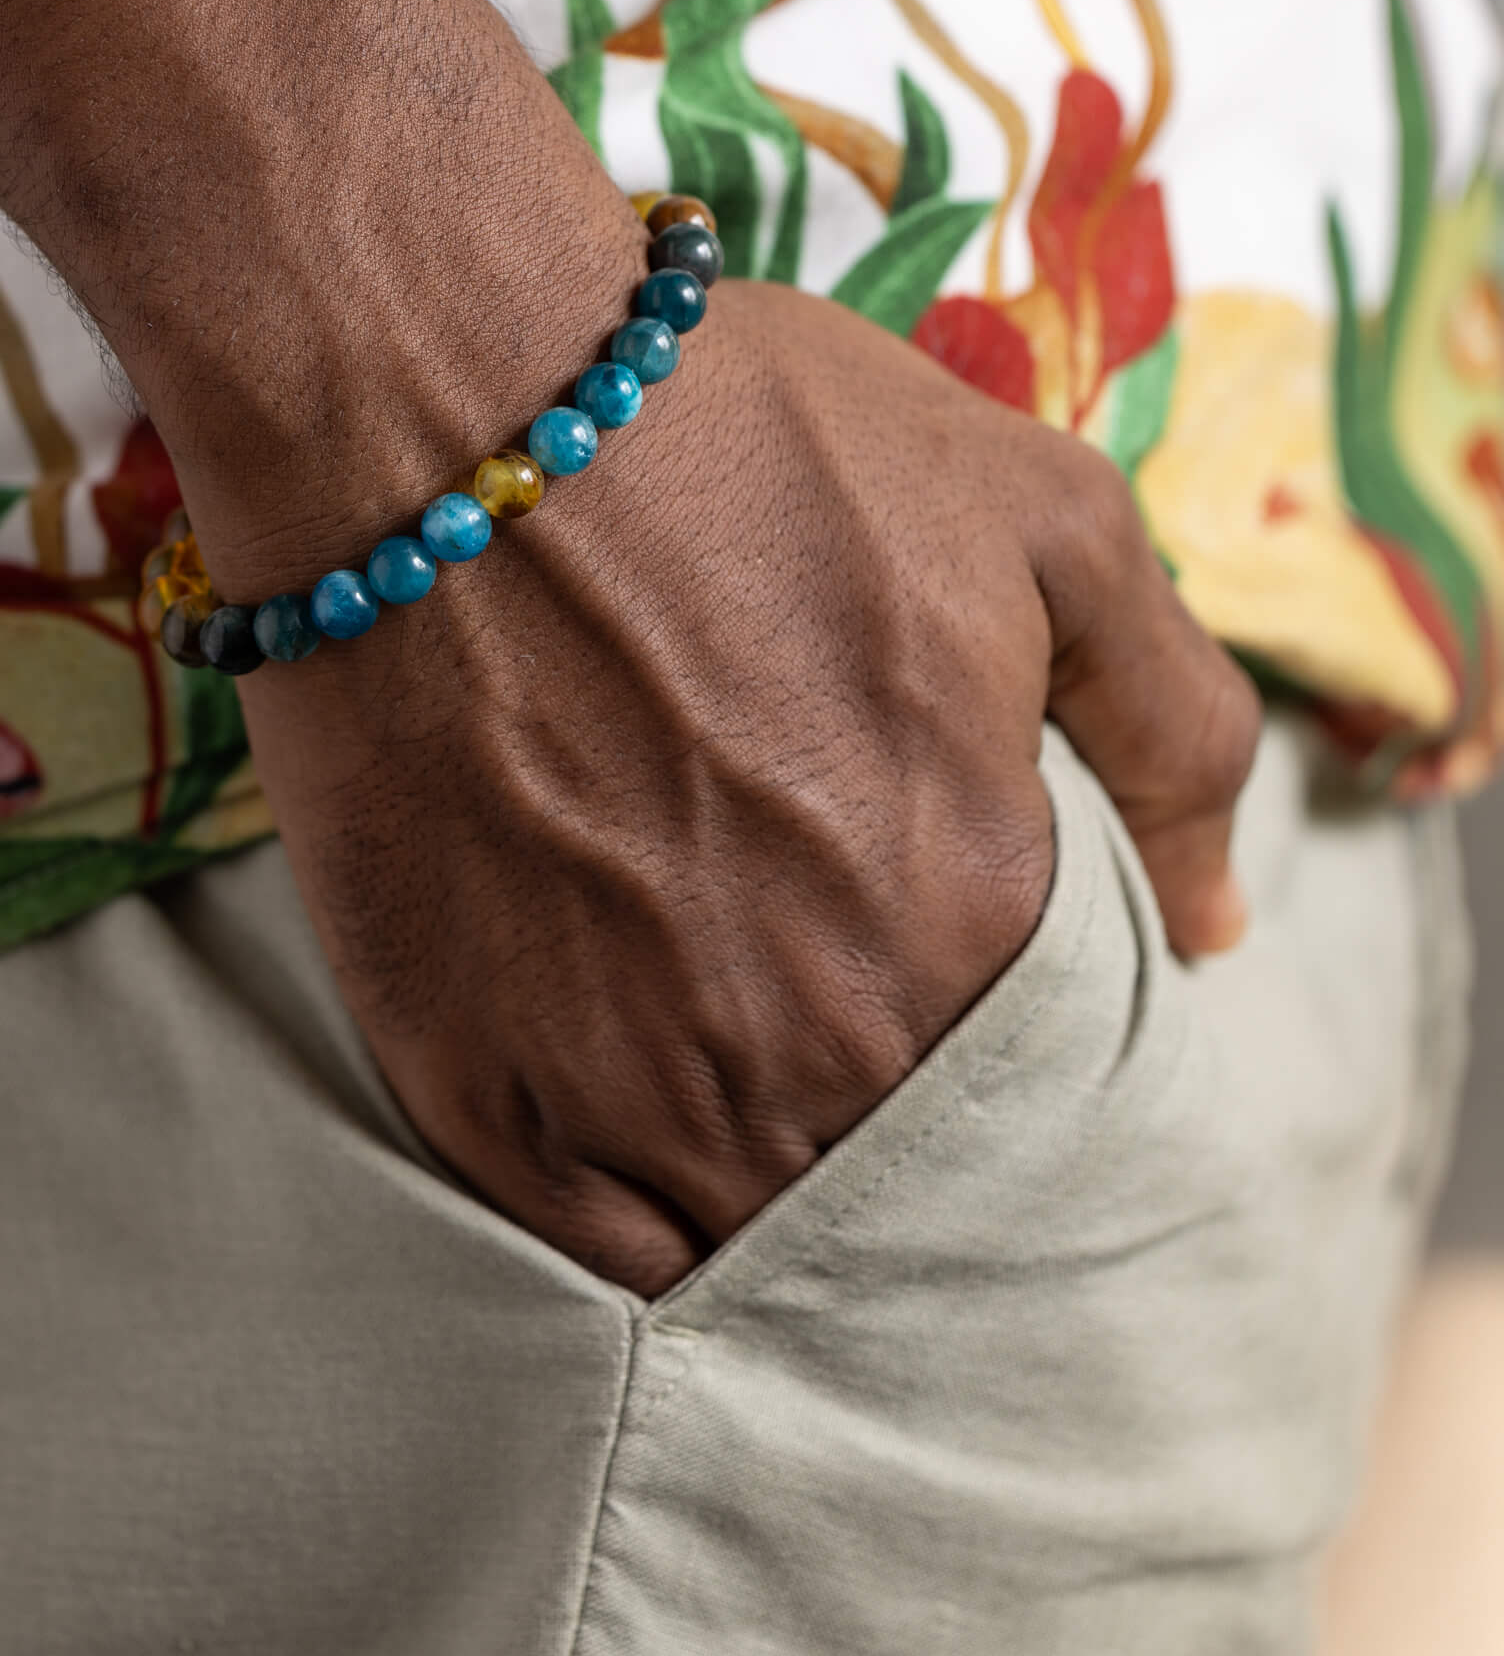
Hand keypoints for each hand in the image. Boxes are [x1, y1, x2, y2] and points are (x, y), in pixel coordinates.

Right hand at [230, 270, 1260, 1296]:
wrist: (441, 412)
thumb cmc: (745, 442)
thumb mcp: (1042, 514)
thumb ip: (1176, 728)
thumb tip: (1214, 923)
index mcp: (975, 917)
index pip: (1045, 1076)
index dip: (999, 1020)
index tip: (933, 945)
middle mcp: (820, 1040)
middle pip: (897, 1155)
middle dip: (884, 1093)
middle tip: (816, 982)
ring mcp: (632, 1081)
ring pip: (747, 1222)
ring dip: (760, 1164)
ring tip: (720, 1045)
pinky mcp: (470, 1081)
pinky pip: (588, 1244)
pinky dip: (628, 1211)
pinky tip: (627, 1108)